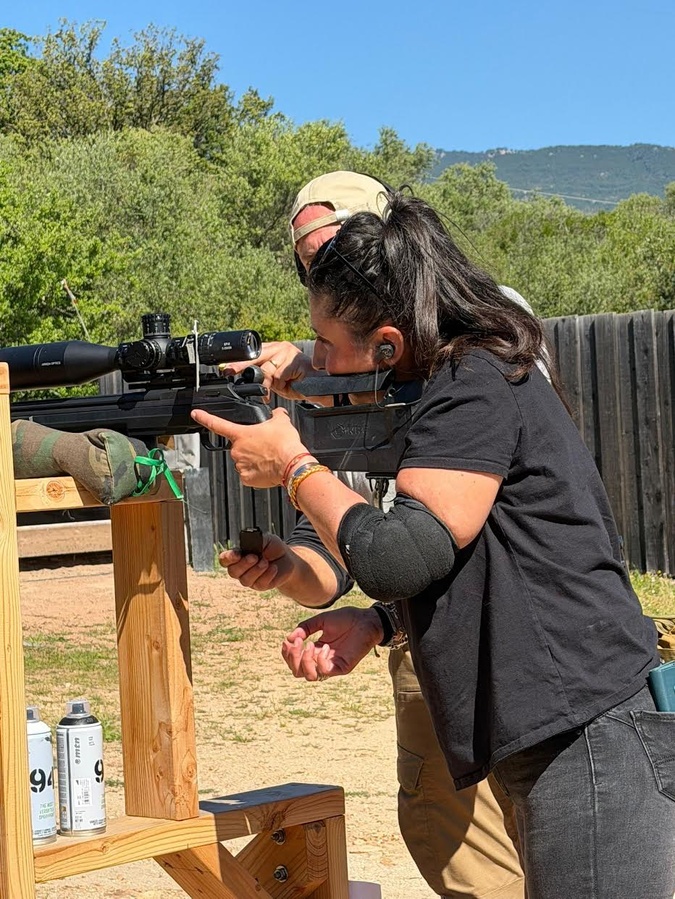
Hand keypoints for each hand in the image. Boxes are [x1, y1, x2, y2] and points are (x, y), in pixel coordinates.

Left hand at [190, 406, 305, 486]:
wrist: (292, 464)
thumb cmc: (285, 445)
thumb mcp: (282, 421)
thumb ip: (275, 415)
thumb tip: (277, 413)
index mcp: (241, 434)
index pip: (217, 424)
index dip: (204, 418)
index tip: (195, 414)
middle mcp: (237, 450)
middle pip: (239, 446)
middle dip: (249, 446)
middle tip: (265, 446)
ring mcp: (240, 465)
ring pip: (243, 461)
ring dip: (253, 459)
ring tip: (269, 458)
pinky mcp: (247, 479)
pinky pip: (248, 474)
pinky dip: (256, 472)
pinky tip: (267, 468)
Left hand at [220, 341, 314, 400]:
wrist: (318, 386)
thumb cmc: (297, 382)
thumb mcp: (274, 379)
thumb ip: (262, 375)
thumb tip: (244, 379)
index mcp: (273, 349)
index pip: (253, 353)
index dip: (239, 362)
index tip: (226, 368)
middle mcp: (280, 347)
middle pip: (256, 356)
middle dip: (241, 365)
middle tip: (230, 372)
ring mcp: (288, 352)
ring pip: (268, 369)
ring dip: (269, 383)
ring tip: (276, 388)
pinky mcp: (296, 360)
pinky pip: (280, 375)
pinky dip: (281, 383)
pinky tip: (288, 384)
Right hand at [220, 534, 294, 590]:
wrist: (287, 559)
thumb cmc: (273, 547)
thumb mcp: (267, 539)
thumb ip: (258, 539)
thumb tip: (252, 541)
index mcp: (237, 556)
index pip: (225, 560)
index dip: (228, 558)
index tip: (237, 554)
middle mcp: (240, 569)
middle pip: (232, 572)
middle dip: (243, 564)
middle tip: (255, 557)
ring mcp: (249, 579)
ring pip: (245, 580)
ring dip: (256, 570)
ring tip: (266, 562)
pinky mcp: (260, 586)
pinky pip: (260, 584)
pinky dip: (267, 575)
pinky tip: (274, 568)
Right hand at [281, 607, 383, 681]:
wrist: (366, 619)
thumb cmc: (346, 619)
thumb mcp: (321, 621)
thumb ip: (305, 628)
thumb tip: (288, 638)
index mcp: (315, 650)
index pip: (295, 662)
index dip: (287, 654)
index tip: (288, 641)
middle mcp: (322, 660)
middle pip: (298, 672)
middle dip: (292, 658)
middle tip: (297, 643)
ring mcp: (332, 665)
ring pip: (310, 676)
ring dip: (304, 661)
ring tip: (310, 645)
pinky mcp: (342, 667)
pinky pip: (325, 672)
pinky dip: (319, 660)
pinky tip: (324, 647)